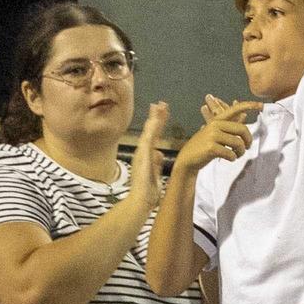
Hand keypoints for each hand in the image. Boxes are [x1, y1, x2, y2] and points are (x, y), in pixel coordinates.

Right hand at [126, 101, 169, 216]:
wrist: (141, 200)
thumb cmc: (148, 191)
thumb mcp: (155, 173)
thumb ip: (156, 162)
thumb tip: (159, 154)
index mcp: (147, 155)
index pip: (154, 135)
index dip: (158, 123)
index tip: (162, 111)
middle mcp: (143, 151)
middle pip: (150, 130)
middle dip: (156, 116)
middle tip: (161, 103)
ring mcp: (142, 152)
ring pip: (149, 131)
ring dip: (154, 118)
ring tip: (160, 106)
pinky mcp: (143, 156)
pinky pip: (148, 139)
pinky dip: (152, 129)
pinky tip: (156, 120)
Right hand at [174, 98, 260, 174]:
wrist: (188, 159)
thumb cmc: (204, 146)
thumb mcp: (216, 133)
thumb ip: (230, 125)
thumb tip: (245, 115)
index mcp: (217, 120)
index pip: (235, 109)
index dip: (249, 105)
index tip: (261, 105)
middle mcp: (215, 125)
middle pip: (242, 130)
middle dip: (248, 140)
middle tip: (247, 147)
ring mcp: (212, 136)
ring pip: (238, 143)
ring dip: (241, 152)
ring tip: (237, 155)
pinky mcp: (211, 148)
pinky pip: (231, 153)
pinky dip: (233, 158)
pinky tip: (229, 158)